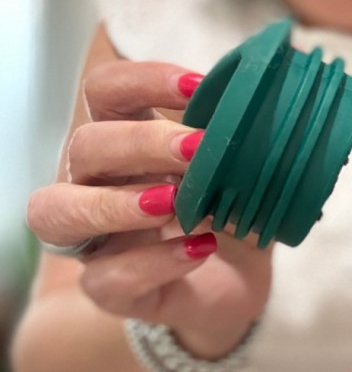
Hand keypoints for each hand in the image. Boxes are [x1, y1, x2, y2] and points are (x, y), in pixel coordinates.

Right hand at [27, 61, 270, 356]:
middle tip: (196, 148)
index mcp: (129, 142)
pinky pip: (105, 278)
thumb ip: (249, 141)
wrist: (238, 284)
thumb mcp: (246, 172)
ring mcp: (96, 239)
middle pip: (84, 146)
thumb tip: (277, 99)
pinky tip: (199, 249)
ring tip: (173, 201)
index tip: (198, 87)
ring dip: (114, 202)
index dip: (142, 81)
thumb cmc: (231, 213)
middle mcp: (96, 184)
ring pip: (55, 212)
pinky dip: (154, 261)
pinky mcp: (110, 290)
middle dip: (140, 142)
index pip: (106, 92)